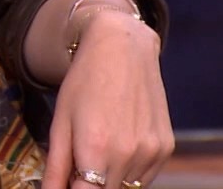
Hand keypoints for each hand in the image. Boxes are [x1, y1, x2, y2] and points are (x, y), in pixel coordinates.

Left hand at [42, 11, 172, 188]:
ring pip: (126, 187)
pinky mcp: (166, 148)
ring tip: (99, 145)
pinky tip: (119, 141)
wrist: (123, 48)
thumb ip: (56, 166)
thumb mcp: (61, 122)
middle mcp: (128, 154)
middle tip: (79, 162)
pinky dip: (129, 170)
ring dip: (109, 178)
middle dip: (89, 184)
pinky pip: (144, 176)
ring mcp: (151, 152)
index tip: (69, 181)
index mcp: (96, 149)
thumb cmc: (84, 82)